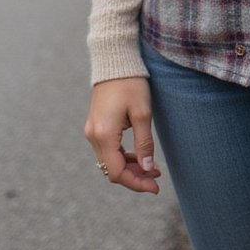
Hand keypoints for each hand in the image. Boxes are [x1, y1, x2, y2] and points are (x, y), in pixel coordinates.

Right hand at [84, 77, 161, 193]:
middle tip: (157, 178)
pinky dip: (123, 157)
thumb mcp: (143, 114)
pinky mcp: (96, 126)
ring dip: (130, 168)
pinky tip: (140, 156)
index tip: (155, 187)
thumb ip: (144, 143)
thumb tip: (147, 170)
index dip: (136, 183)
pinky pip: (108, 150)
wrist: (114, 62)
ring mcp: (92, 131)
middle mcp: (93, 136)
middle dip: (135, 177)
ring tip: (152, 169)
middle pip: (112, 170)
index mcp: (104, 135)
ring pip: (110, 161)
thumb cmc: (131, 84)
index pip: (117, 172)